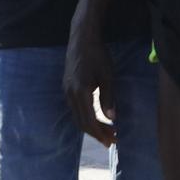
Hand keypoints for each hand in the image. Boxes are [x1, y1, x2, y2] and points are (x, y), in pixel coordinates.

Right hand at [64, 27, 116, 145]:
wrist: (82, 38)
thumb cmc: (98, 55)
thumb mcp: (107, 76)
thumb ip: (108, 97)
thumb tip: (111, 119)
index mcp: (80, 92)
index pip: (89, 121)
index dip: (100, 133)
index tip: (112, 141)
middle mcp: (70, 94)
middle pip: (81, 122)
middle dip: (97, 133)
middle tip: (113, 140)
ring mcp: (67, 91)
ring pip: (78, 117)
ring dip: (92, 126)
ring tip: (108, 131)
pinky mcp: (67, 87)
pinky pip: (76, 109)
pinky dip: (87, 117)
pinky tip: (97, 117)